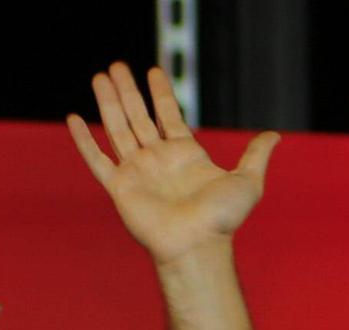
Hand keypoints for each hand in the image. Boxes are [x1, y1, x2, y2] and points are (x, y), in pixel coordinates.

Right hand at [69, 62, 277, 266]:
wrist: (197, 245)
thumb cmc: (222, 220)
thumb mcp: (248, 181)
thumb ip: (256, 155)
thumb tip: (275, 135)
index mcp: (184, 154)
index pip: (168, 115)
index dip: (161, 93)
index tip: (153, 71)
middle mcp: (157, 160)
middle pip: (138, 115)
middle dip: (128, 90)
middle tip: (117, 65)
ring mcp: (137, 172)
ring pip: (117, 128)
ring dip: (108, 102)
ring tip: (99, 77)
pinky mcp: (120, 188)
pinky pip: (97, 160)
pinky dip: (84, 141)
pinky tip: (74, 120)